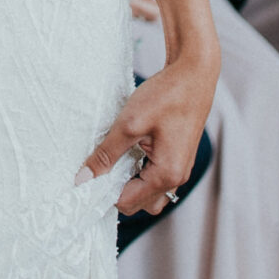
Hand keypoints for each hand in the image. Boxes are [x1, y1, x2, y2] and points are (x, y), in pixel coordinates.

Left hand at [80, 52, 215, 217]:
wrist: (194, 74)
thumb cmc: (166, 96)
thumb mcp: (129, 124)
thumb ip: (106, 154)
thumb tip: (84, 178)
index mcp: (166, 175)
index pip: (127, 202)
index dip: (104, 191)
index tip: (87, 175)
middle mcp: (177, 178)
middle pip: (140, 204)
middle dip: (118, 190)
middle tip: (101, 164)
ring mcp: (180, 169)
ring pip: (149, 193)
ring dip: (130, 183)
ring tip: (115, 157)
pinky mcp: (178, 158)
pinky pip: (156, 178)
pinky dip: (140, 172)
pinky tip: (130, 150)